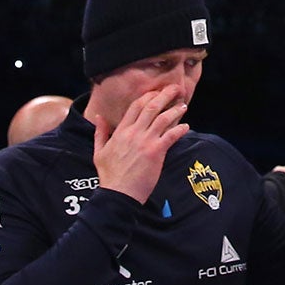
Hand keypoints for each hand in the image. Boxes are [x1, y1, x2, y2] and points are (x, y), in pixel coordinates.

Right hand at [90, 87, 189, 204]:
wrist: (117, 194)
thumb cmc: (109, 176)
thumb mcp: (99, 152)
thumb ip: (100, 133)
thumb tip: (99, 116)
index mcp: (121, 132)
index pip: (135, 106)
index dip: (148, 96)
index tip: (157, 91)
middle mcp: (133, 133)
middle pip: (151, 107)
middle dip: (164, 95)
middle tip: (176, 89)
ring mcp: (145, 142)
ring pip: (163, 118)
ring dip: (175, 110)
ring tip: (183, 105)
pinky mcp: (155, 152)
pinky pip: (171, 135)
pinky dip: (180, 129)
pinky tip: (186, 126)